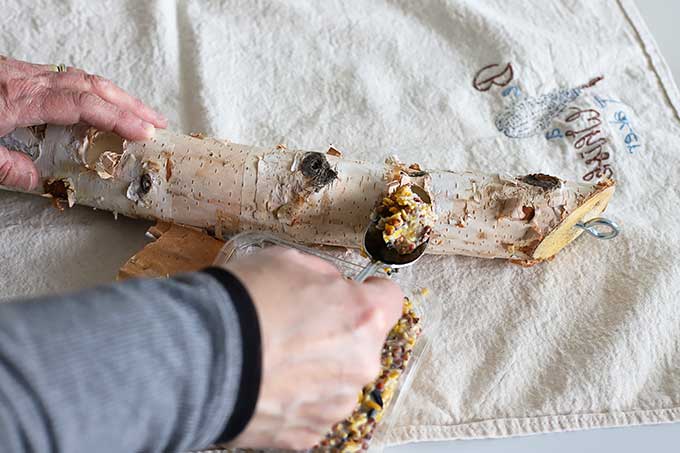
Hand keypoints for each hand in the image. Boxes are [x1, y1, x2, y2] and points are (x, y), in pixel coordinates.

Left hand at [0, 56, 166, 190]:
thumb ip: (7, 166)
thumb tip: (35, 179)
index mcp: (21, 99)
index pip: (82, 105)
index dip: (118, 118)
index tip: (143, 131)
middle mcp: (28, 80)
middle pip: (92, 86)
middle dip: (130, 105)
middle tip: (156, 122)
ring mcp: (23, 72)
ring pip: (82, 77)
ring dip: (114, 95)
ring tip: (137, 112)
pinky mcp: (18, 70)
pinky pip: (66, 75)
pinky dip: (91, 88)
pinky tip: (99, 100)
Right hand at [221, 247, 403, 449]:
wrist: (198, 357)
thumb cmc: (242, 306)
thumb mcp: (288, 261)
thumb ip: (324, 274)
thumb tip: (330, 285)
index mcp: (362, 318)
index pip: (390, 299)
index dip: (371, 292)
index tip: (356, 294)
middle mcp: (359, 365)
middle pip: (362, 343)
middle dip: (338, 333)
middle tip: (298, 325)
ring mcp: (334, 405)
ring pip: (338, 379)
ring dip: (318, 368)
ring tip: (276, 357)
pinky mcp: (307, 434)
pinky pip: (313, 408)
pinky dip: (297, 398)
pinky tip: (269, 382)